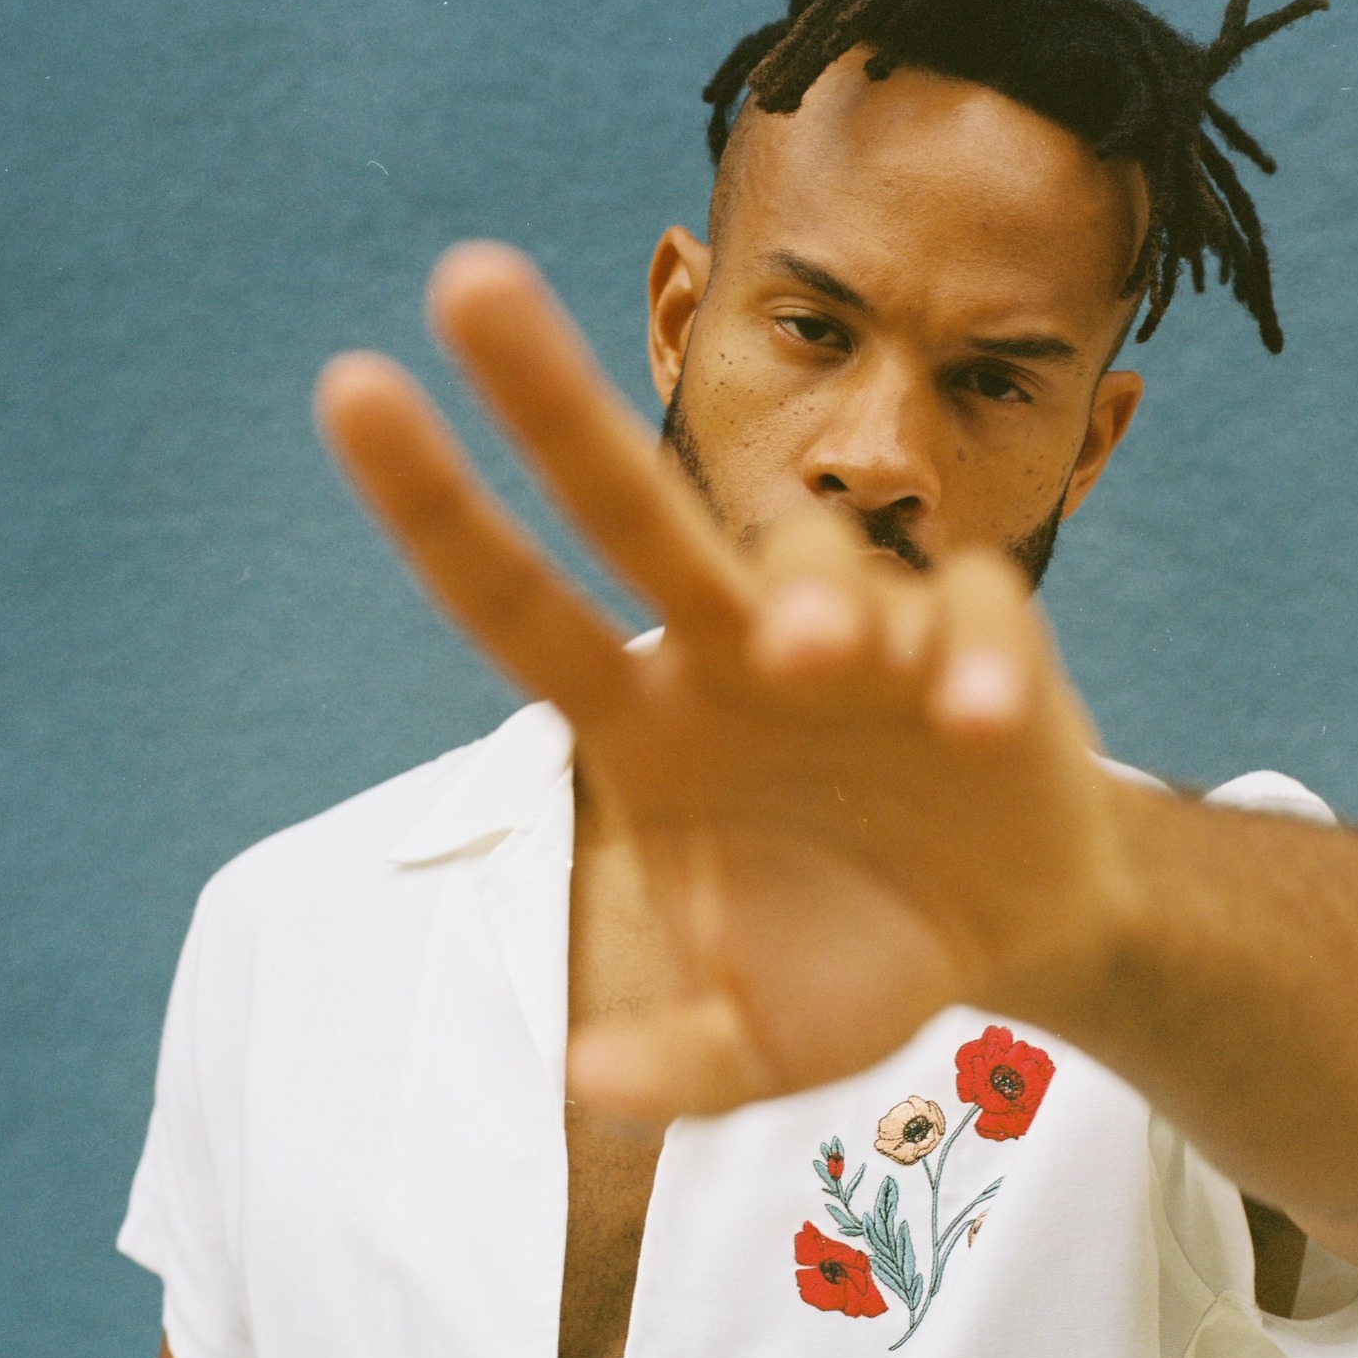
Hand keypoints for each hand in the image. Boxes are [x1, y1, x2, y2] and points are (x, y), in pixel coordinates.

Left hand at [316, 243, 1134, 1122]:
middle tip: (462, 278)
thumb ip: (682, 1064)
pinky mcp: (972, 634)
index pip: (519, 606)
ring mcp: (851, 631)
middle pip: (628, 503)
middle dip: (547, 398)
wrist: (1008, 924)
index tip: (348, 385)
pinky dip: (970, 653)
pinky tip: (976, 723)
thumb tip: (591, 1080)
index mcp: (650, 721)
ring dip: (805, 591)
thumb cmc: (856, 955)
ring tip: (813, 655)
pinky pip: (967, 614)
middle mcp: (731, 650)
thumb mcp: (763, 1042)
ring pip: (807, 557)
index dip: (436, 508)